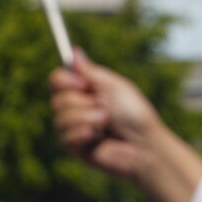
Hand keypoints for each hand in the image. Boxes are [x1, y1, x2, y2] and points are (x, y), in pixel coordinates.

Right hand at [50, 49, 201, 201]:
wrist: (144, 144)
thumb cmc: (134, 114)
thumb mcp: (113, 86)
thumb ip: (90, 72)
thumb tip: (75, 52)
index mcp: (85, 91)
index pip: (57, 80)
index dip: (64, 80)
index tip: (83, 84)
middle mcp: (76, 108)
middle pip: (56, 99)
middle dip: (81, 103)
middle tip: (104, 108)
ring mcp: (74, 129)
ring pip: (60, 118)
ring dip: (86, 118)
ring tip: (106, 123)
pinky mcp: (75, 148)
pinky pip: (63, 137)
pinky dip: (82, 133)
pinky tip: (97, 137)